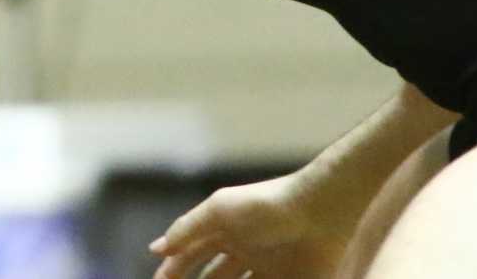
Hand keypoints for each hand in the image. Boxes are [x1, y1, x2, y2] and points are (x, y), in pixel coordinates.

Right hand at [151, 170, 356, 278]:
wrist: (319, 211)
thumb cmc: (264, 204)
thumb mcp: (218, 210)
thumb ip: (187, 228)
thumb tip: (156, 249)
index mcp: (224, 231)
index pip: (191, 254)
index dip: (173, 269)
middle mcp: (243, 252)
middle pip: (213, 277)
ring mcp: (268, 270)